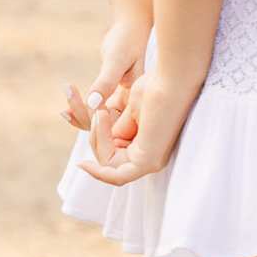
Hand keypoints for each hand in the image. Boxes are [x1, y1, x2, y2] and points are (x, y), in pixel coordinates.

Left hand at [60, 17, 150, 130]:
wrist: (129, 27)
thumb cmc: (126, 40)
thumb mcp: (115, 59)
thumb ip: (106, 82)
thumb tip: (92, 104)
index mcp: (138, 101)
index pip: (117, 124)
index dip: (97, 121)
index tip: (81, 105)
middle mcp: (131, 105)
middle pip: (106, 126)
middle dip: (84, 117)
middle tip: (67, 105)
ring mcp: (122, 102)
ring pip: (99, 120)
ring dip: (80, 113)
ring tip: (65, 106)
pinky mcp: (112, 96)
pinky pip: (95, 109)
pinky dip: (81, 108)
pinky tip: (67, 106)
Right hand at [79, 75, 196, 186]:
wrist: (171, 80)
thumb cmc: (157, 86)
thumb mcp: (129, 111)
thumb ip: (117, 128)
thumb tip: (105, 138)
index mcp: (148, 144)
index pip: (114, 153)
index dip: (97, 137)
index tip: (91, 113)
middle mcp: (151, 156)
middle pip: (109, 161)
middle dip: (95, 137)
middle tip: (98, 112)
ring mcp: (151, 161)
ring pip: (110, 167)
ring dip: (97, 141)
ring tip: (101, 114)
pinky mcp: (149, 161)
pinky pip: (117, 176)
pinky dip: (99, 170)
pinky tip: (85, 161)